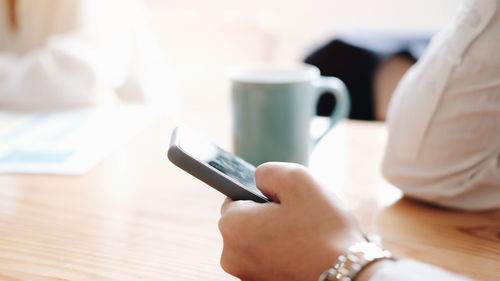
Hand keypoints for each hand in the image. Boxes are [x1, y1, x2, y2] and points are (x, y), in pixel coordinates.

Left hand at [218, 162, 365, 280]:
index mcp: (231, 225)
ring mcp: (245, 275)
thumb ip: (268, 172)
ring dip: (276, 236)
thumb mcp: (298, 179)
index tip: (284, 203)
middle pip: (246, 222)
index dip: (262, 195)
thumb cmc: (324, 229)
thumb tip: (258, 179)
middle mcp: (230, 254)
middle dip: (268, 216)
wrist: (348, 276)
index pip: (235, 197)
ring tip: (304, 238)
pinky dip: (283, 255)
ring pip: (258, 242)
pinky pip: (268, 261)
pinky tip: (303, 254)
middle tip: (299, 219)